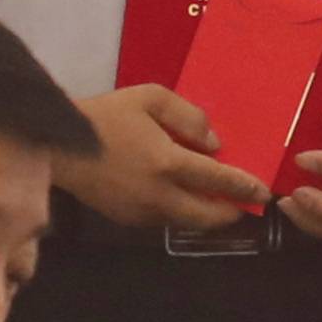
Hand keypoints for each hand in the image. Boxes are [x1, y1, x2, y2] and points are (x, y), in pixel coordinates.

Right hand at [66, 78, 270, 236]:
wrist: (57, 145)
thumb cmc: (105, 116)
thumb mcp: (150, 98)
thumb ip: (188, 117)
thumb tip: (214, 143)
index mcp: (167, 164)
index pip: (218, 181)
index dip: (244, 187)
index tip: (263, 191)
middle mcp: (159, 195)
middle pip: (207, 216)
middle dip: (230, 212)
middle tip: (244, 203)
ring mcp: (141, 212)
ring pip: (186, 222)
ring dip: (205, 216)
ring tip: (217, 201)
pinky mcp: (126, 220)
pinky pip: (164, 221)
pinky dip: (180, 213)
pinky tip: (182, 198)